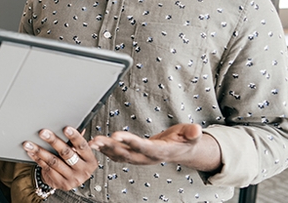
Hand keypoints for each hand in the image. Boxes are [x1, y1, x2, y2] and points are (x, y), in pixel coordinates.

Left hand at [22, 127, 97, 189]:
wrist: (70, 181)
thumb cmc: (76, 162)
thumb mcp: (81, 153)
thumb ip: (77, 141)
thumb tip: (78, 124)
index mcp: (90, 161)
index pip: (82, 146)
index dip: (75, 137)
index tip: (66, 128)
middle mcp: (83, 171)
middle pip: (67, 153)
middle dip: (53, 141)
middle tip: (43, 132)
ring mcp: (72, 179)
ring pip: (54, 162)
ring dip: (40, 151)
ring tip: (29, 143)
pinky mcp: (61, 183)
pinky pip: (47, 169)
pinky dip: (37, 159)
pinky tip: (31, 152)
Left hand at [89, 123, 220, 172]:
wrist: (180, 151)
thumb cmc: (183, 141)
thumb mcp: (190, 136)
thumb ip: (191, 133)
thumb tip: (196, 130)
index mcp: (158, 151)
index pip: (142, 146)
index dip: (129, 141)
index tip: (116, 135)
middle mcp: (146, 157)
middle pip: (126, 153)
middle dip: (110, 146)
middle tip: (96, 140)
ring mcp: (138, 158)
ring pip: (118, 155)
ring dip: (104, 148)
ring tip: (91, 142)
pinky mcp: (132, 155)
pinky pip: (116, 155)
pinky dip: (105, 150)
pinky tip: (94, 144)